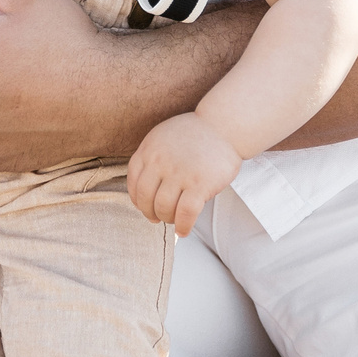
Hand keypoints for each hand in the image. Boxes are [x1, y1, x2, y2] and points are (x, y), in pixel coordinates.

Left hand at [125, 113, 241, 235]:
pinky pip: (185, 213)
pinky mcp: (199, 184)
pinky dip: (183, 226)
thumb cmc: (195, 134)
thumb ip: (151, 158)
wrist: (224, 126)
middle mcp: (160, 162)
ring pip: (164, 208)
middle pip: (146, 198)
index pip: (134, 182)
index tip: (144, 206)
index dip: (137, 199)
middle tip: (159, 217)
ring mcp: (180, 174)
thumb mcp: (163, 137)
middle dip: (150, 212)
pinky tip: (184, 230)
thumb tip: (143, 190)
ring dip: (167, 219)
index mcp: (149, 150)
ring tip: (174, 220)